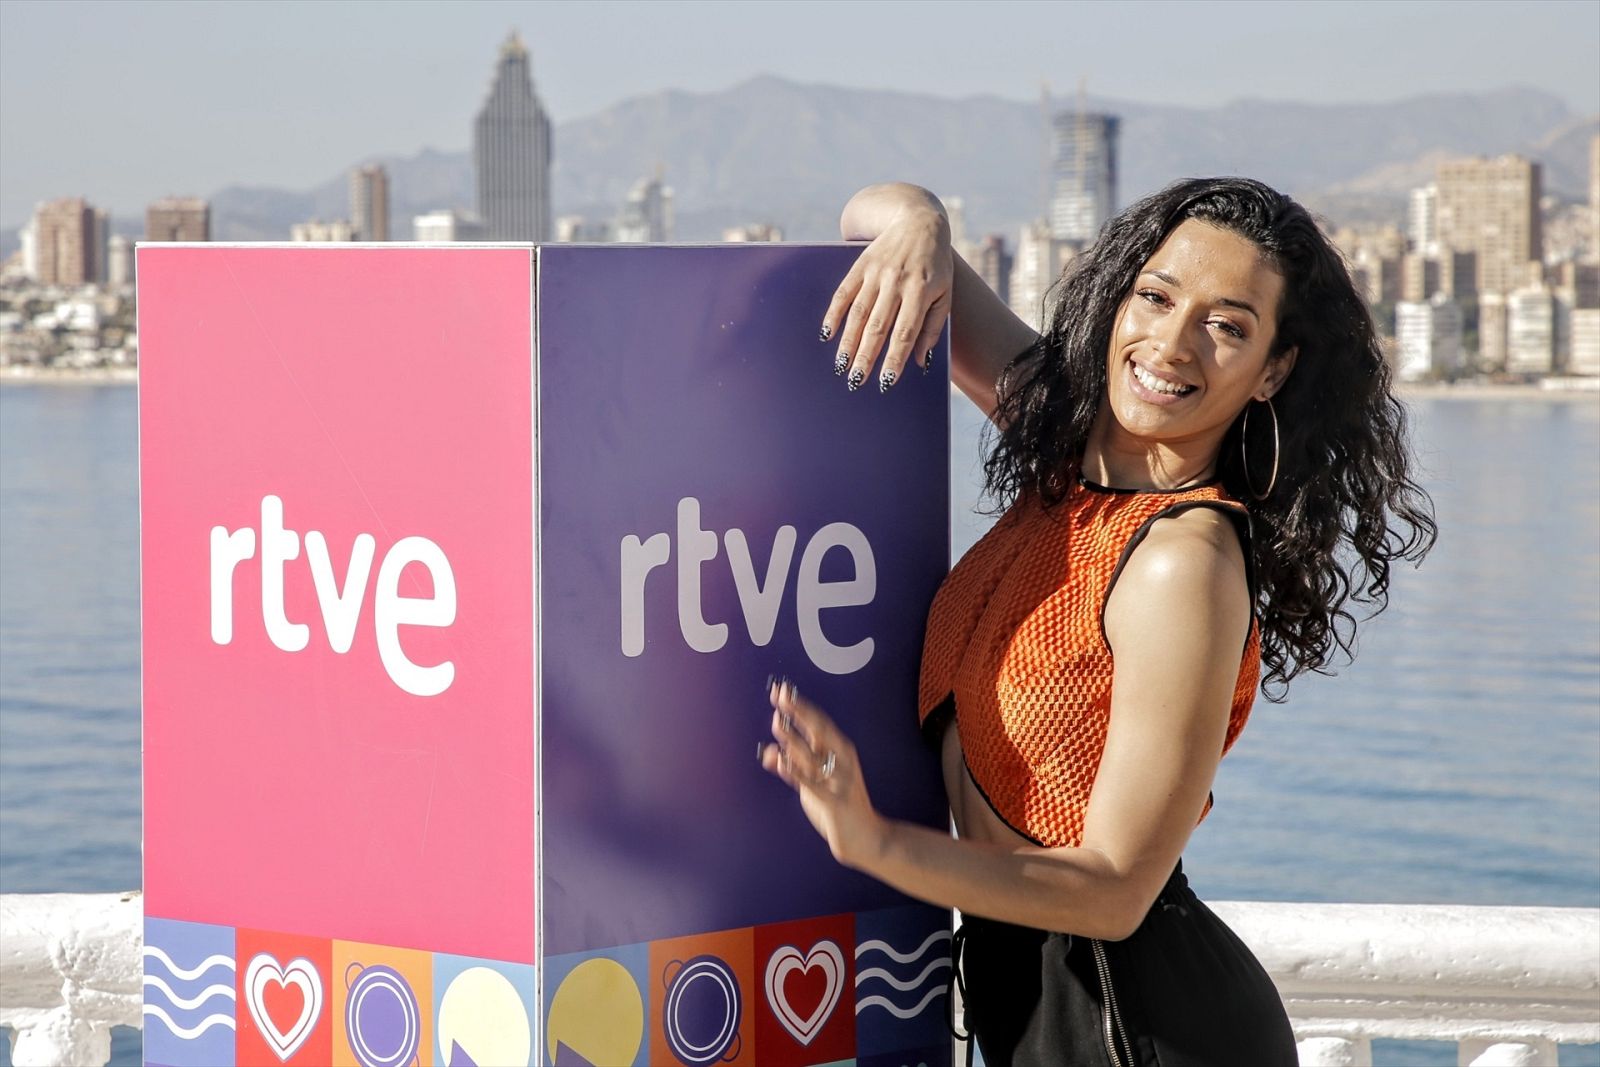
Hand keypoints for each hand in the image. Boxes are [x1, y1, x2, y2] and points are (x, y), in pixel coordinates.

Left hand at [757, 678, 887, 869]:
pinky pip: (812, 784)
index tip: (781, 691)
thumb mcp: (815, 784)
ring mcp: (839, 780)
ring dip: (793, 738)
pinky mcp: (834, 801)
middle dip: (798, 711)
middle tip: (779, 695)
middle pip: (819, 730)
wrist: (867, 837)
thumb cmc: (839, 807)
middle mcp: (842, 761)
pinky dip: (796, 772)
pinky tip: (781, 761)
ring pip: (812, 755)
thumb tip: (768, 753)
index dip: (799, 706)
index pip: (818, 722)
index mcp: (841, 751)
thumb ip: (793, 768)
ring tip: (776, 722)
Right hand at [822, 184, 953, 392]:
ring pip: (859, 313)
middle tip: (855, 381)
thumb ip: (932, 329)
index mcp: (921, 292)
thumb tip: (922, 362)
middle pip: (878, 326)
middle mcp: (897, 282)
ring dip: (848, 341)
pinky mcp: (861, 265)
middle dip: (866, 356)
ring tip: (841, 366)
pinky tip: (828, 334)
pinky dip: (834, 313)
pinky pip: (844, 292)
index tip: (886, 381)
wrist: (919, 221)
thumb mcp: (944, 295)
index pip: (905, 332)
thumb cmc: (936, 266)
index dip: (895, 358)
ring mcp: (876, 273)